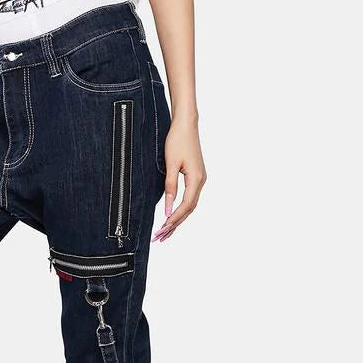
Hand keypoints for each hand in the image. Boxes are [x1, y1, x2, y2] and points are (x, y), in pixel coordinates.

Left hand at [152, 116, 205, 242]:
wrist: (186, 124)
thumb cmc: (177, 140)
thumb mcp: (171, 164)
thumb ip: (170, 187)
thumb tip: (166, 208)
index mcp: (196, 179)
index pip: (185, 206)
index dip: (173, 219)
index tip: (162, 229)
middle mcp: (201, 181)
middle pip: (189, 209)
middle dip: (175, 224)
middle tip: (160, 237)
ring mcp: (200, 179)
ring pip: (189, 205)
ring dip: (178, 219)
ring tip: (165, 232)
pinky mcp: (196, 176)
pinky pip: (189, 198)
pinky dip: (180, 209)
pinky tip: (172, 216)